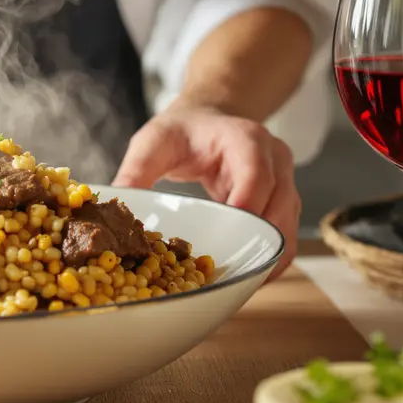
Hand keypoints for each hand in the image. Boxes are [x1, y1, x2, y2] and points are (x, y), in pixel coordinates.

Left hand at [113, 103, 300, 280]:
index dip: (245, 208)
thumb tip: (116, 207)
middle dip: (253, 243)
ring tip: (234, 283)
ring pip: (286, 229)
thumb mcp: (155, 142)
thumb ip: (136, 170)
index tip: (224, 236)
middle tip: (222, 273)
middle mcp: (274, 160)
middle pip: (278, 208)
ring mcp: (284, 182)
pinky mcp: (282, 202)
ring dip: (265, 258)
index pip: (256, 177)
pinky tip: (245, 277)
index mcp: (246, 140)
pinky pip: (284, 237)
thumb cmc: (184, 130)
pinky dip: (269, 259)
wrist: (209, 119)